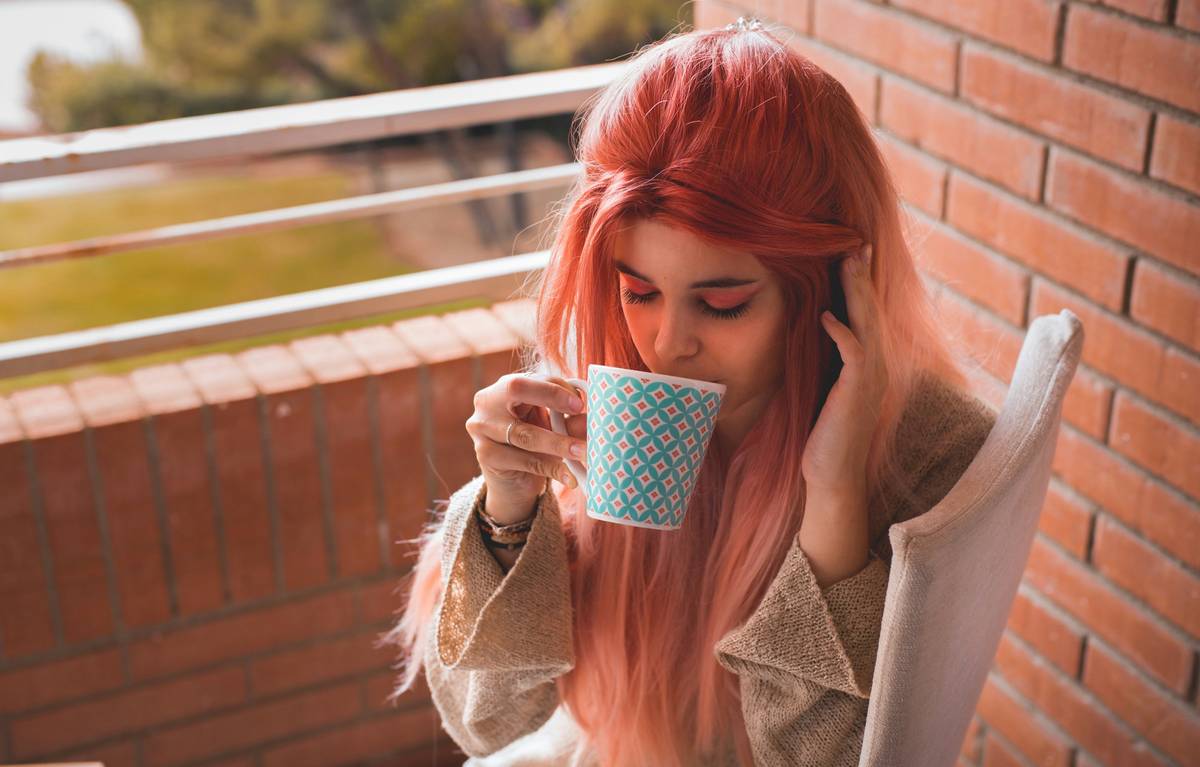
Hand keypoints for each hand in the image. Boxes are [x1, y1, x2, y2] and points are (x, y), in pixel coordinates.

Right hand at [465, 373, 587, 522]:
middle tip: (579, 409)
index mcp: (506, 387)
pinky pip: (523, 460)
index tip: (581, 403)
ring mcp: (482, 427)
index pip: (533, 378)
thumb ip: (569, 422)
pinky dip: (550, 469)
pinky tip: (569, 477)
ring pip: (524, 433)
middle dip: (550, 396)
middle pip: (517, 389)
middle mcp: (489, 401)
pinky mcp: (485, 454)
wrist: (512, 482)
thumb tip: (592, 420)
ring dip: (558, 443)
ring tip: (583, 451)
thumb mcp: (552, 429)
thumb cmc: (534, 446)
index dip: (558, 387)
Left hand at [801, 244, 888, 497]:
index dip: (860, 285)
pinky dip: (841, 332)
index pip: (866, 316)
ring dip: (856, 292)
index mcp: (868, 364)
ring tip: (848, 261)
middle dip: (862, 277)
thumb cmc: (822, 435)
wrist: (832, 477)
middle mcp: (876, 367)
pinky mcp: (857, 392)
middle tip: (856, 243)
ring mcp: (870, 379)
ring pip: (866, 324)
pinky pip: (854, 354)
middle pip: (871, 312)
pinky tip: (827, 315)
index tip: (851, 254)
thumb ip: (823, 362)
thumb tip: (810, 332)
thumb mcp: (822, 390)